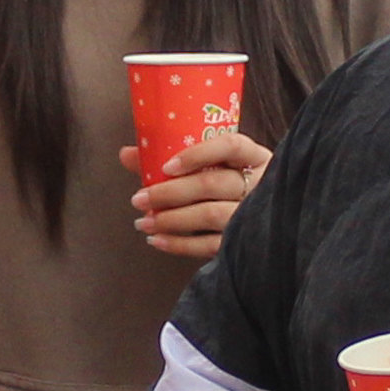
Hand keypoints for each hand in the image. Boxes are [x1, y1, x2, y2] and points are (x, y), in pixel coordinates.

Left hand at [124, 128, 271, 261]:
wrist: (263, 226)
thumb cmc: (225, 187)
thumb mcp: (207, 168)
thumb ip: (168, 158)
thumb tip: (126, 154)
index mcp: (254, 157)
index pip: (230, 146)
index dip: (198, 155)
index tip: (166, 166)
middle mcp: (260, 183)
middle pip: (214, 184)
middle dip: (170, 192)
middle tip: (139, 199)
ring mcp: (255, 214)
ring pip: (211, 215)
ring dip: (171, 220)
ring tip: (144, 222)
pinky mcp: (246, 242)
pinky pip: (211, 244)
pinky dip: (180, 244)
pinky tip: (157, 241)